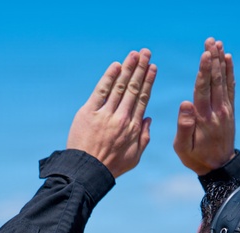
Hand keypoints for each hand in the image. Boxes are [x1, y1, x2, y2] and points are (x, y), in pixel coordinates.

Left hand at [67, 49, 156, 178]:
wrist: (87, 171)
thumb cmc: (111, 167)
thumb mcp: (134, 157)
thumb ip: (144, 138)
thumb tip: (148, 119)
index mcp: (133, 128)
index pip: (143, 99)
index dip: (148, 81)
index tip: (153, 68)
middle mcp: (121, 118)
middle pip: (134, 88)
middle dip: (141, 69)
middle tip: (146, 53)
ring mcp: (105, 114)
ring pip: (120, 87)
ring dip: (128, 68)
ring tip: (135, 54)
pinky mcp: (88, 113)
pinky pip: (100, 91)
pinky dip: (108, 77)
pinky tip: (116, 66)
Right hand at [173, 37, 235, 174]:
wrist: (220, 167)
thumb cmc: (196, 158)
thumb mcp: (183, 148)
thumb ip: (184, 126)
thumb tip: (185, 103)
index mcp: (203, 118)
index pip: (203, 89)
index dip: (204, 70)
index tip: (205, 53)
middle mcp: (217, 110)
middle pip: (215, 80)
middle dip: (213, 59)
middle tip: (211, 41)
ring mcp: (225, 110)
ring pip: (223, 81)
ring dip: (221, 61)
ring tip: (219, 44)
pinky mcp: (229, 111)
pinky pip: (230, 88)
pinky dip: (229, 73)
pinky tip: (228, 59)